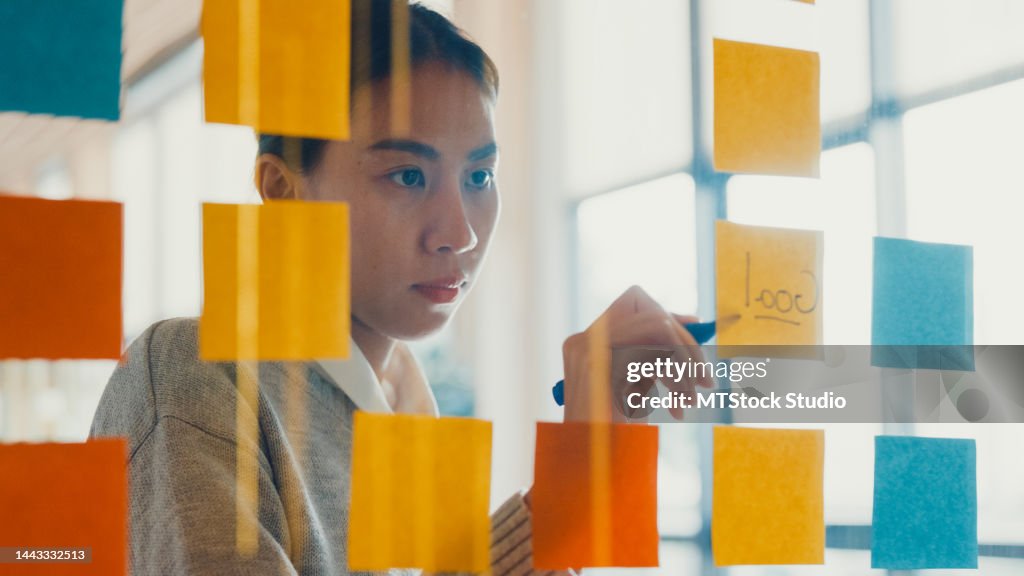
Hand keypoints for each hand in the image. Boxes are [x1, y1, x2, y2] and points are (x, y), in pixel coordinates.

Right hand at [561, 285, 713, 421]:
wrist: (586, 471)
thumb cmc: (610, 436)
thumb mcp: (630, 388)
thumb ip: (650, 356)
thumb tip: (693, 323)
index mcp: (583, 342)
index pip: (634, 303)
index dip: (669, 314)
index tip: (696, 329)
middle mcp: (582, 340)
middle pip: (652, 316)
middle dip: (686, 345)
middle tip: (705, 381)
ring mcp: (588, 351)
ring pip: (658, 330)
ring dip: (683, 364)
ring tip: (691, 400)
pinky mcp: (601, 366)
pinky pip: (653, 355)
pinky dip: (674, 379)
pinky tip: (677, 408)